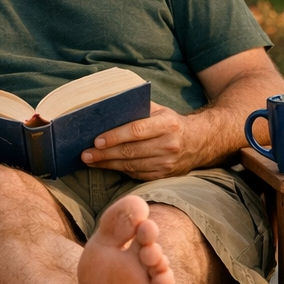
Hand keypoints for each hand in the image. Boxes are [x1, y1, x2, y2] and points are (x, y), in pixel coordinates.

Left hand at [80, 102, 199, 179]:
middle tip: (85, 154)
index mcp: (167, 124)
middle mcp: (169, 144)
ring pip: (132, 165)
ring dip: (108, 164)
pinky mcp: (164, 175)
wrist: (198, 141)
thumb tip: (107, 108)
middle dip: (105, 154)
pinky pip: (137, 174)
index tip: (96, 140)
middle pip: (131, 151)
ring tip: (90, 160)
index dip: (115, 136)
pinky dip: (119, 170)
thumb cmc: (169, 122)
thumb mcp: (159, 109)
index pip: (137, 130)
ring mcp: (168, 162)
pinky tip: (106, 166)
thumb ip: (137, 108)